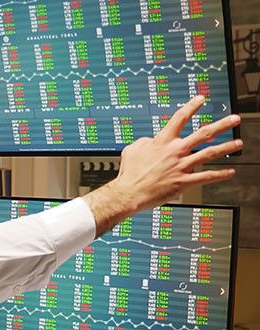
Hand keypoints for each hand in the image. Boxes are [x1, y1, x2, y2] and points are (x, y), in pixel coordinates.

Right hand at [84, 95, 241, 235]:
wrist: (128, 193)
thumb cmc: (129, 172)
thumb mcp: (132, 149)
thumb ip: (145, 141)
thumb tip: (151, 140)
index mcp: (162, 141)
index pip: (180, 118)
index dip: (192, 106)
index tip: (201, 99)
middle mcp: (175, 151)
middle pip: (204, 134)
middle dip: (222, 125)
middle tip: (234, 119)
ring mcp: (181, 166)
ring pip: (209, 153)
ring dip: (226, 147)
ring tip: (238, 143)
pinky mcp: (184, 182)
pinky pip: (206, 177)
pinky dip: (220, 174)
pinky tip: (230, 172)